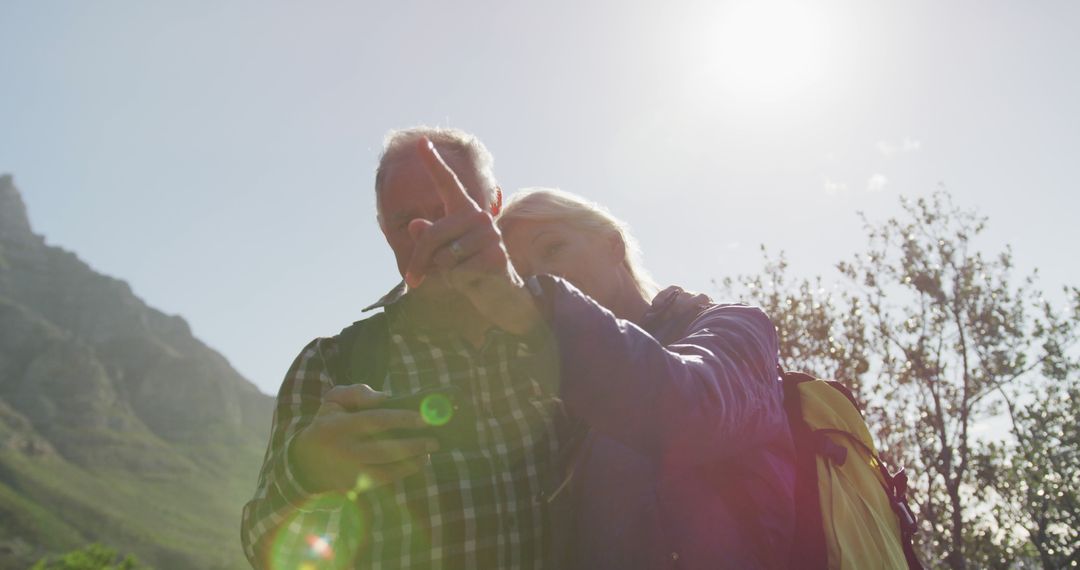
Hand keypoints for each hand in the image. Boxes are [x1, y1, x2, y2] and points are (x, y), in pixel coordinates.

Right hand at [290, 384, 438, 493]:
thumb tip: (384, 397)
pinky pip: (383, 481)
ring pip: (386, 469)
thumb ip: (358, 392)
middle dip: (413, 444)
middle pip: (384, 449)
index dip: (401, 419)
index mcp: (338, 426)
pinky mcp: (353, 487)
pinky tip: (417, 462)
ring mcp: (348, 472)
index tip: (424, 417)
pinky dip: (403, 472)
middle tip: (434, 439)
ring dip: (412, 461)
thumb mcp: (334, 400)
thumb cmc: (328, 423)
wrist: (306, 461)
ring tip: (430, 450)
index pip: (375, 421)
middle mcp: (344, 451)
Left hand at [403, 138, 539, 334]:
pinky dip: (458, 282)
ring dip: (443, 272)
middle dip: (418, 260)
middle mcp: (479, 217)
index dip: (433, 163)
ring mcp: (490, 235)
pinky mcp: (495, 256)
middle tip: (413, 279)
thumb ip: (427, 238)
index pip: (447, 183)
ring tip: (462, 274)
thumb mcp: (440, 254)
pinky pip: (457, 270)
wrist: (502, 295)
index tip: (421, 141)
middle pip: (430, 235)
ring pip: (442, 256)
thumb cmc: (467, 269)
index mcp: (465, 211)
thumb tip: (414, 224)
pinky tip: (474, 280)